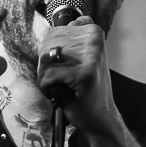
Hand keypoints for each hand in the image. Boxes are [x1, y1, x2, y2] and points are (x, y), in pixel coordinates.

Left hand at [36, 16, 119, 135]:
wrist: (100, 115)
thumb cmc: (85, 88)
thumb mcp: (80, 56)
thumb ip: (66, 39)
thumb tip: (46, 31)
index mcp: (92, 31)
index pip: (53, 31)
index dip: (51, 51)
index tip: (64, 64)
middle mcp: (93, 38)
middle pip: (47, 43)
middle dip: (47, 64)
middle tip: (62, 78)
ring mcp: (91, 55)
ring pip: (45, 58)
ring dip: (46, 75)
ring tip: (62, 84)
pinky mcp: (84, 73)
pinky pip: (47, 75)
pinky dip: (46, 87)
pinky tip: (59, 91)